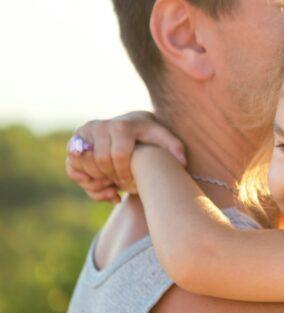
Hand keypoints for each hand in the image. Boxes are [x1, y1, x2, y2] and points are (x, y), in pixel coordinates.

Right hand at [65, 111, 186, 202]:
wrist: (130, 126)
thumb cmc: (149, 135)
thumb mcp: (163, 138)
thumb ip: (173, 146)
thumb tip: (182, 161)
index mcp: (122, 125)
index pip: (119, 155)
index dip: (126, 173)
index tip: (134, 182)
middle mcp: (99, 125)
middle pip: (100, 162)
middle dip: (113, 178)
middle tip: (124, 185)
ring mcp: (83, 134)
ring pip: (83, 166)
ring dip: (98, 182)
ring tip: (114, 186)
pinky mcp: (74, 143)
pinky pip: (72, 168)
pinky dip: (86, 182)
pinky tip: (103, 186)